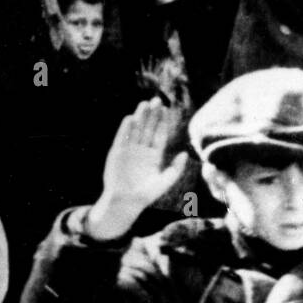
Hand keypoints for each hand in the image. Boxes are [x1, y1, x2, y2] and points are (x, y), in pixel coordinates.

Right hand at [87, 99, 189, 238]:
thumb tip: (185, 154)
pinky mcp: (117, 152)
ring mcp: (129, 150)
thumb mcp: (165, 181)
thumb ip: (176, 169)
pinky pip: (122, 138)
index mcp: (154, 155)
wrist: (126, 202)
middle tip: (156, 100)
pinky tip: (131, 118)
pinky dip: (126, 129)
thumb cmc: (146, 195)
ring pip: (136, 130)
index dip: (162, 122)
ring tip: (144, 104)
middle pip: (148, 128)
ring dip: (140, 117)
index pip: (159, 134)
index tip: (166, 109)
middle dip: (152, 115)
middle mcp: (142, 150)